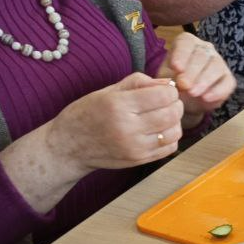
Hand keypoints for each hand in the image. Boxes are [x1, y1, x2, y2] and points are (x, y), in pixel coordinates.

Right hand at [48, 74, 183, 175]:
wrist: (67, 148)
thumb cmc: (87, 113)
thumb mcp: (108, 90)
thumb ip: (140, 82)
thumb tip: (168, 83)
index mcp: (119, 105)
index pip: (164, 95)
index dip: (170, 90)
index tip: (162, 90)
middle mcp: (127, 128)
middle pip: (172, 113)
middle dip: (175, 104)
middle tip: (166, 102)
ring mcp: (134, 148)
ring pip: (174, 131)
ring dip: (175, 121)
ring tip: (163, 116)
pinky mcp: (138, 161)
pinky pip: (169, 148)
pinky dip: (170, 137)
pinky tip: (159, 131)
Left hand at [156, 32, 236, 126]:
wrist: (185, 101)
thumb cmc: (173, 84)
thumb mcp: (165, 79)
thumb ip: (167, 77)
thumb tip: (175, 81)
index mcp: (187, 43)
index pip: (186, 42)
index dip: (181, 54)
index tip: (176, 68)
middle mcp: (205, 49)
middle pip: (201, 55)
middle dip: (192, 71)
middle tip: (183, 85)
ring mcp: (219, 62)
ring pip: (215, 66)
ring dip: (204, 80)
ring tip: (193, 93)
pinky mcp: (228, 79)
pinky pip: (227, 82)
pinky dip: (217, 91)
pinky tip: (206, 98)